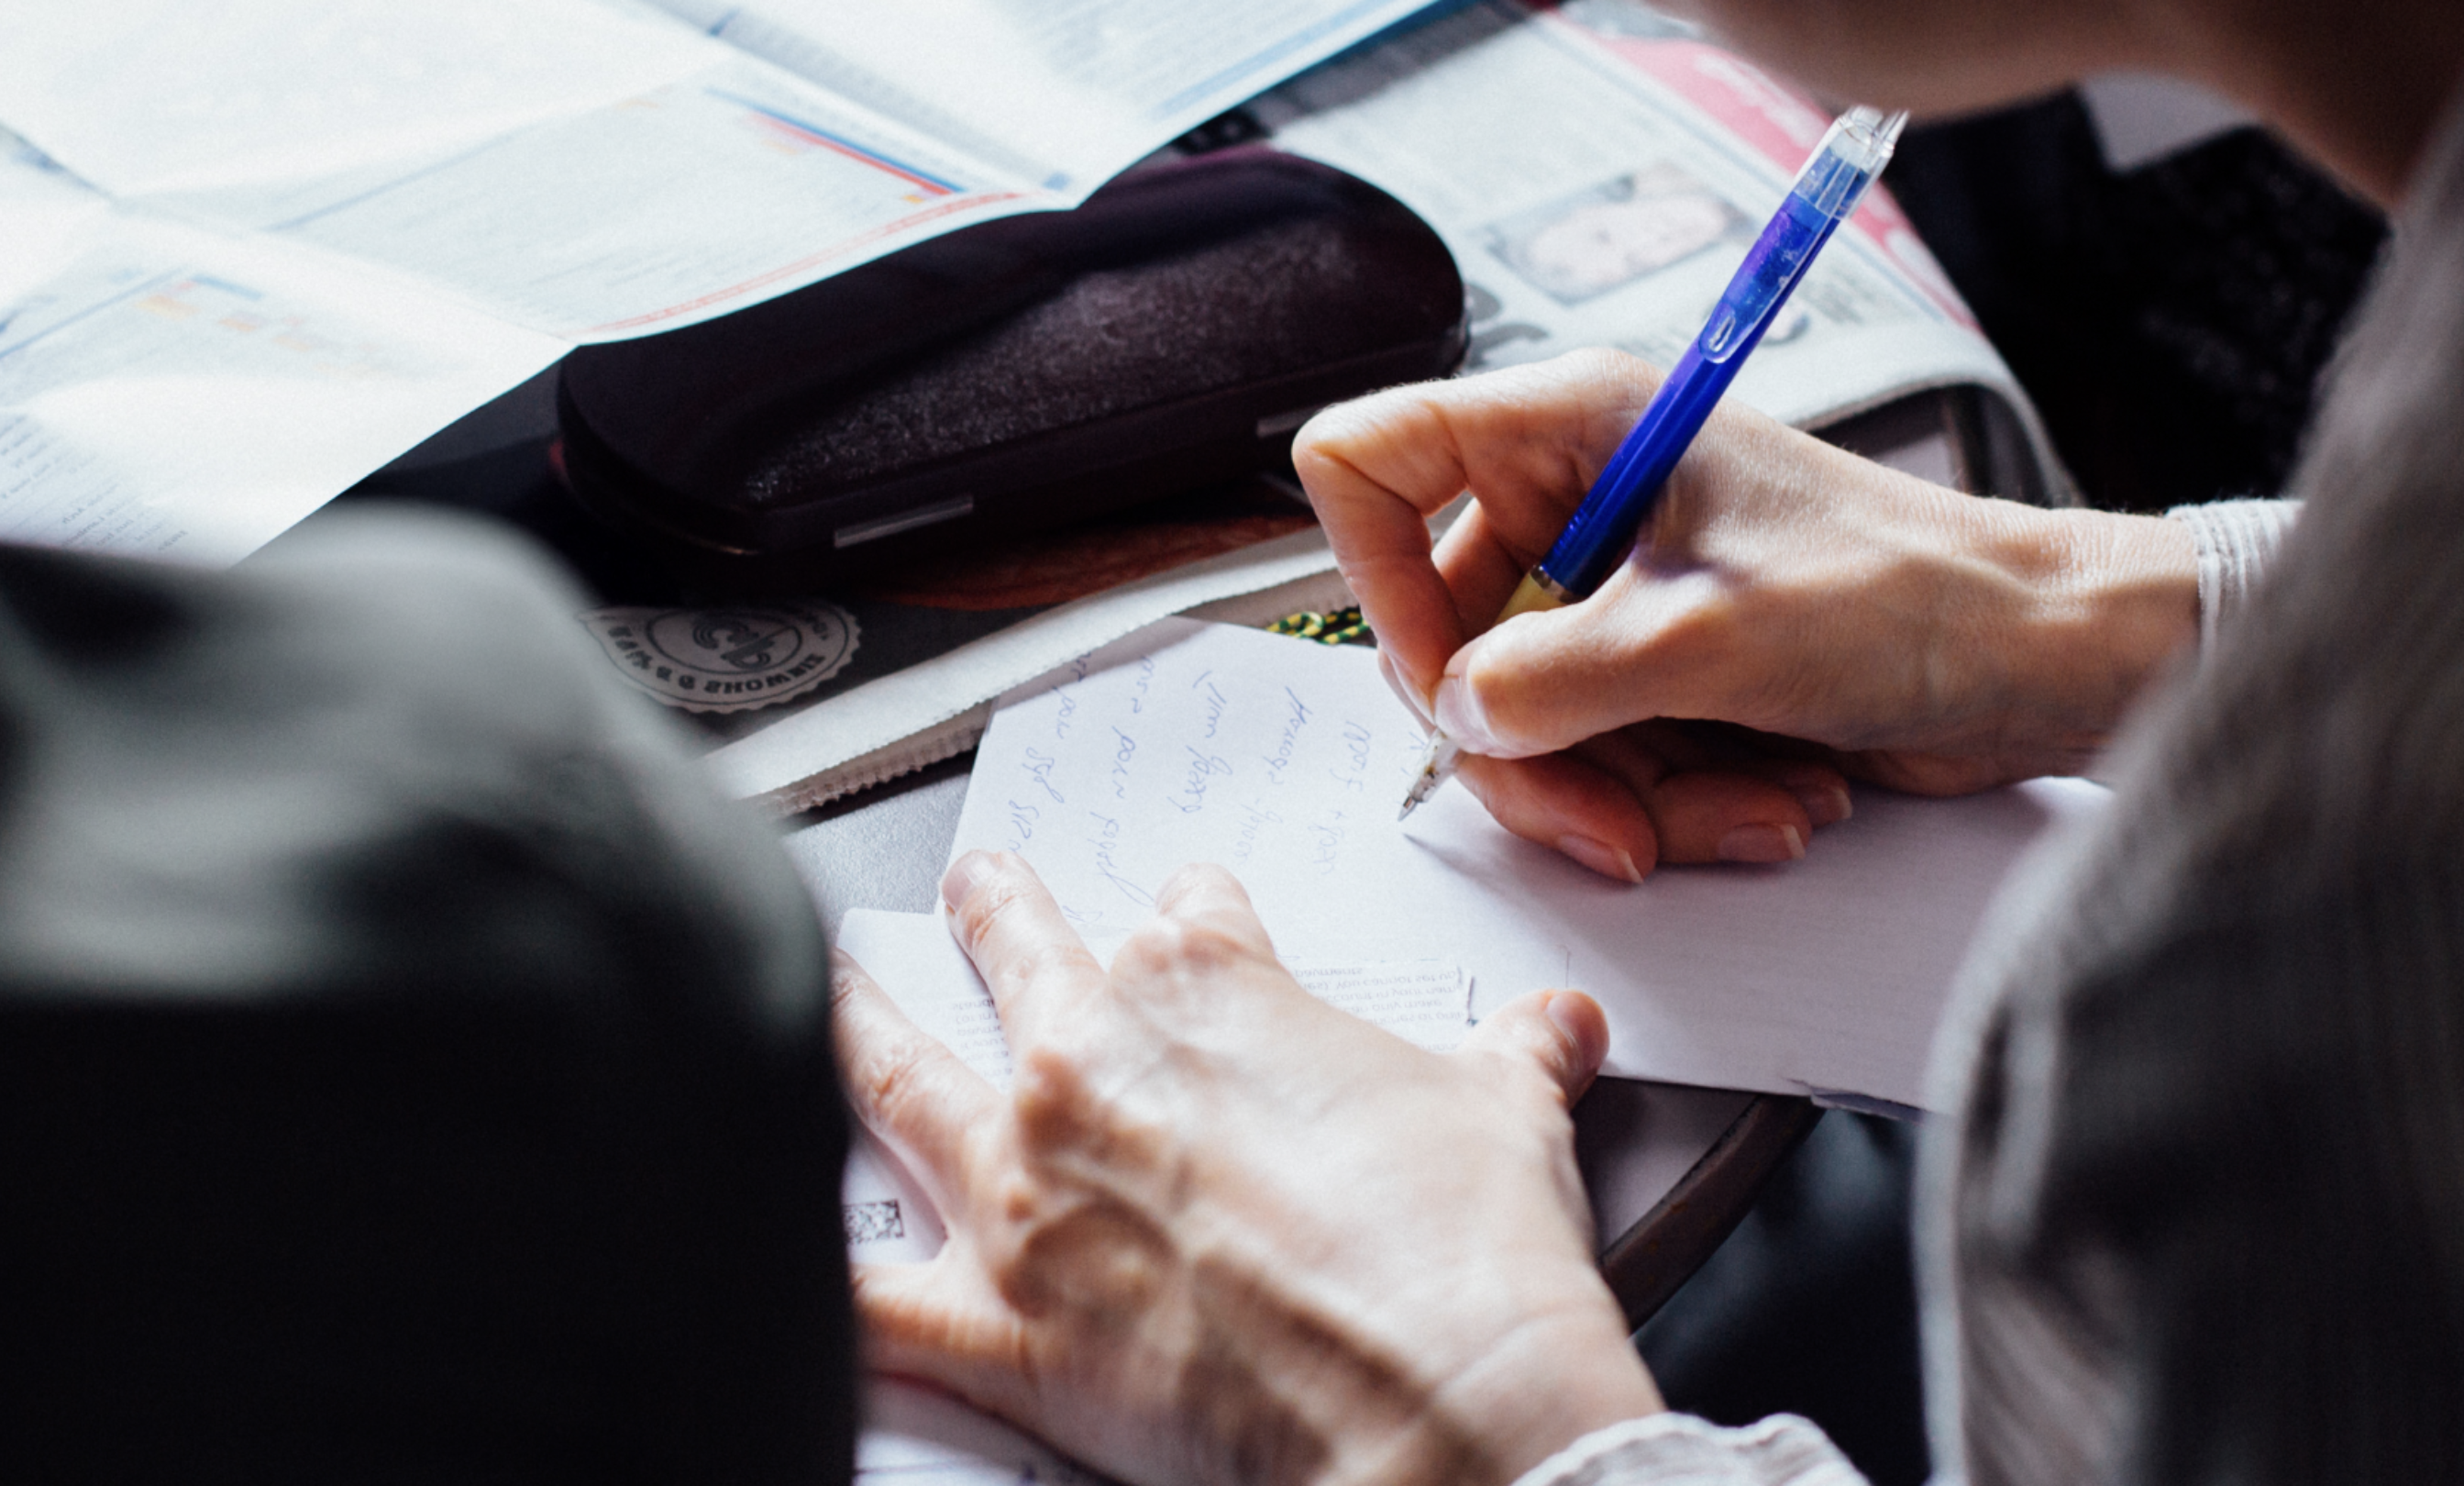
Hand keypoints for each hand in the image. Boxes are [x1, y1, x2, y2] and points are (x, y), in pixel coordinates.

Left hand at [833, 851, 1662, 1485]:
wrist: (1434, 1403)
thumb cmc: (1463, 1253)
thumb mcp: (1510, 1115)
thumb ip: (1516, 1053)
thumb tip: (1561, 1025)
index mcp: (1213, 993)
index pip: (1188, 913)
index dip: (1189, 913)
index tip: (1184, 915)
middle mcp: (1091, 1064)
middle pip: (1016, 951)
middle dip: (994, 911)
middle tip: (979, 888)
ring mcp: (1023, 1189)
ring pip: (893, 1076)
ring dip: (852, 1025)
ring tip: (825, 989)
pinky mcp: (990, 1321)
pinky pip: (864, 1301)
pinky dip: (811, 1283)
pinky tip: (764, 1260)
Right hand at [1294, 350, 2197, 879]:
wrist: (2048, 662)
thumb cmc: (1918, 596)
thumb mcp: (1714, 637)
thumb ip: (1556, 678)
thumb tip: (1459, 714)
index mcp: (1574, 429)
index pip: (1377, 460)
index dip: (1376, 575)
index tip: (1448, 675)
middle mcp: (1579, 505)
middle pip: (1449, 641)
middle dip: (1538, 756)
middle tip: (1614, 823)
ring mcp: (1620, 596)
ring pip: (1528, 726)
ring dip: (1634, 797)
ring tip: (1753, 802)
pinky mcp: (1663, 673)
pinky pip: (1602, 762)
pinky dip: (1680, 804)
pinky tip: (1777, 799)